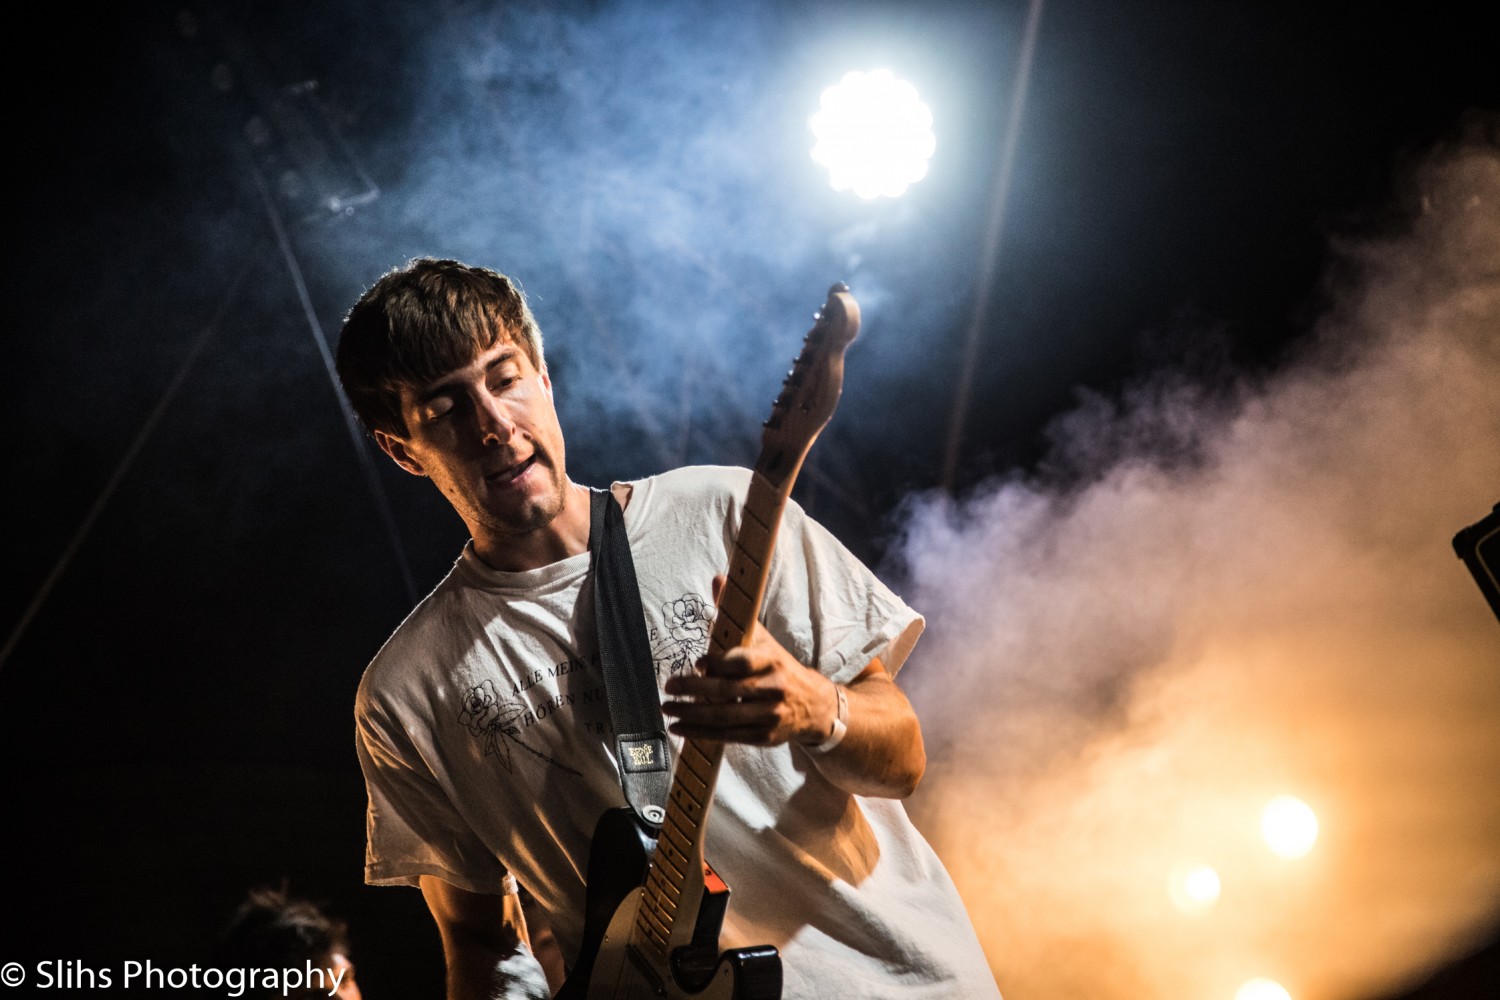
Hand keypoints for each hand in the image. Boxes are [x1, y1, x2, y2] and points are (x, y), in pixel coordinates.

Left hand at [661, 576, 836, 746]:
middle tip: (669, 686)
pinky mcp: (763, 737)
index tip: (698, 663)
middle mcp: (772, 689)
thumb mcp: (762, 639)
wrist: (813, 705)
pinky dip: (701, 733)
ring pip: (724, 717)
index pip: (742, 663)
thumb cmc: (778, 666)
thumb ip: (736, 613)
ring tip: (667, 709)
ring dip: (691, 714)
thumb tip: (719, 579)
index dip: (719, 664)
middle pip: (727, 691)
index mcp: (771, 661)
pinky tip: (680, 728)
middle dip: (693, 689)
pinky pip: (727, 736)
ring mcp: (768, 715)